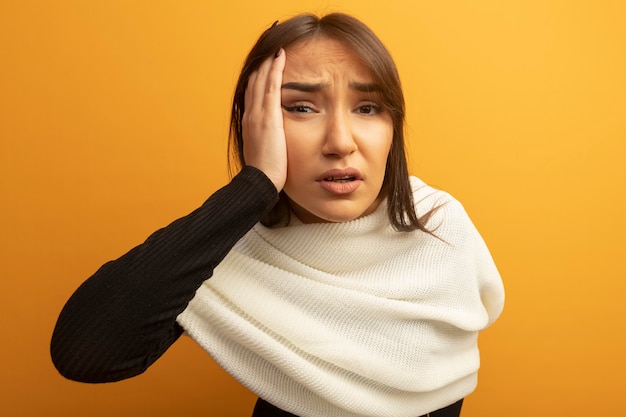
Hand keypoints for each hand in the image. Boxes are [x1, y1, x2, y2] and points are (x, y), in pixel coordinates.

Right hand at [242, 49, 286, 191]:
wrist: (260, 182)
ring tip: (276, 43)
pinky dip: (275, 69)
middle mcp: (250, 115)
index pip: (253, 92)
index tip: (266, 62)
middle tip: (270, 44)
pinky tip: (280, 56)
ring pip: (262, 79)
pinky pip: (271, 86)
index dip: (259, 75)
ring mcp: (257, 114)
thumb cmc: (266, 173)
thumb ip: (269, 140)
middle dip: (263, 62)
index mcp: (250, 122)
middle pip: (255, 81)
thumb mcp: (266, 152)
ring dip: (269, 60)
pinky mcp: (268, 116)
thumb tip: (276, 139)